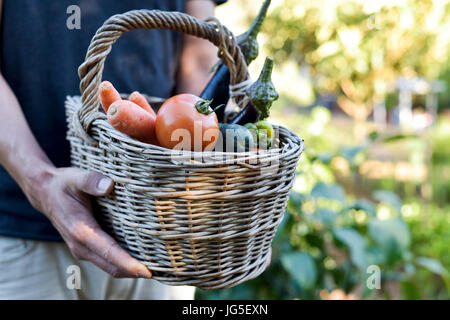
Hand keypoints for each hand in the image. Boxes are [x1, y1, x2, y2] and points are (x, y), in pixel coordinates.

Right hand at [31, 167, 151, 277]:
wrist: (45, 193)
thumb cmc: (63, 185)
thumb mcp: (76, 177)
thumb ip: (92, 181)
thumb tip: (110, 185)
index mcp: (81, 231)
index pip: (109, 252)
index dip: (128, 263)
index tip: (146, 271)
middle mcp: (81, 245)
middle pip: (112, 266)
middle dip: (135, 271)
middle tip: (161, 270)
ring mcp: (83, 249)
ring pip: (110, 266)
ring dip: (130, 270)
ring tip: (156, 267)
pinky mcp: (87, 247)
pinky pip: (107, 260)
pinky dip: (123, 263)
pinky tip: (140, 257)